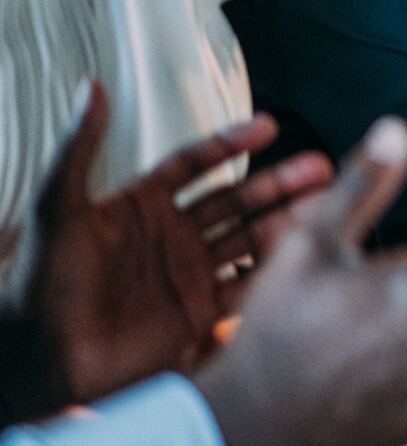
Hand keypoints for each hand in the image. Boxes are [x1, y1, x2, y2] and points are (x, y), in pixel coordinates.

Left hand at [23, 84, 332, 409]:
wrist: (41, 357)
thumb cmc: (40, 281)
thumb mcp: (59, 207)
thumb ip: (79, 148)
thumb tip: (91, 88)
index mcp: (142, 205)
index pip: (197, 163)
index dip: (231, 143)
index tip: (268, 128)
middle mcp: (172, 234)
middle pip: (237, 199)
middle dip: (279, 183)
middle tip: (318, 168)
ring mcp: (188, 273)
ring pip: (250, 238)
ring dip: (287, 221)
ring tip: (326, 206)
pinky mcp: (198, 312)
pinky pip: (246, 287)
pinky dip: (275, 273)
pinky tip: (303, 259)